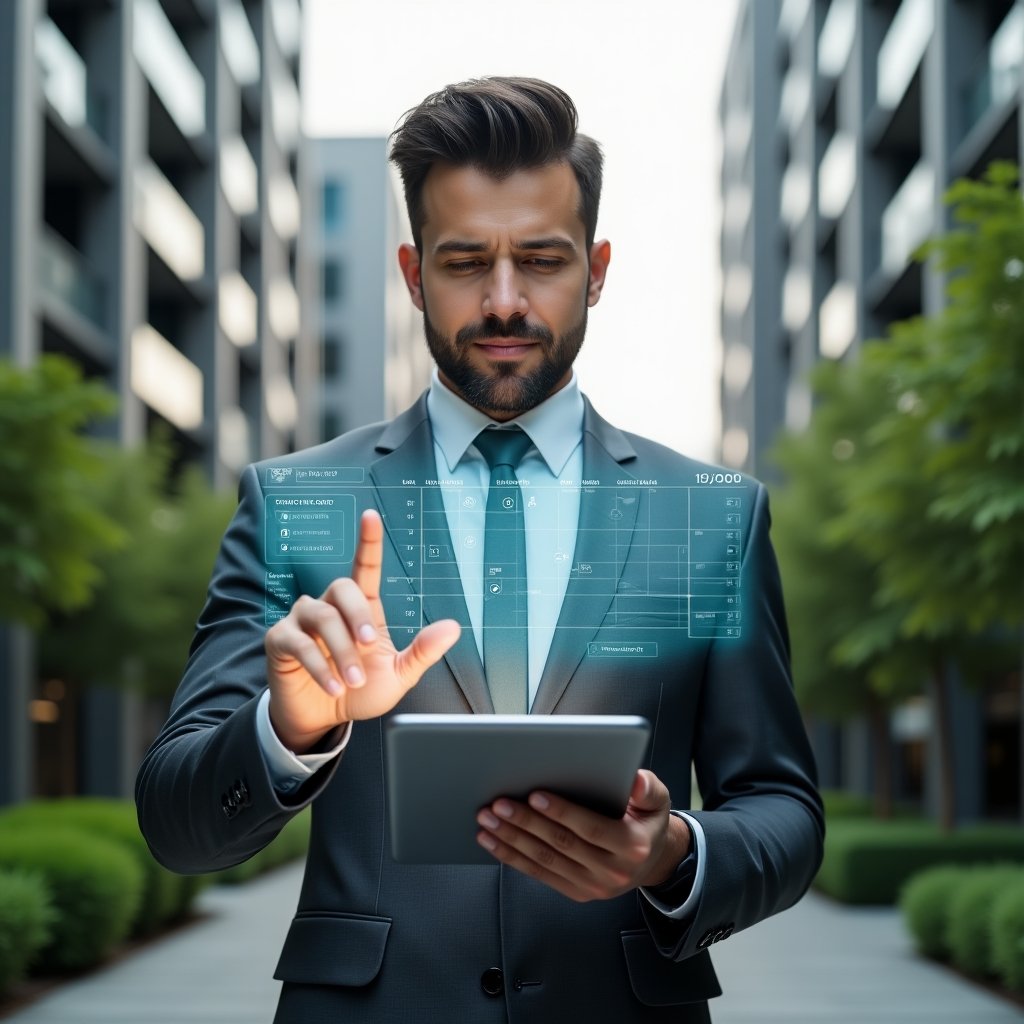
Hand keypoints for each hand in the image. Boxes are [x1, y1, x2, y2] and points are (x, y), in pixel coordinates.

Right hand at [264, 509, 460, 751]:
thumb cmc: (359, 690)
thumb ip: (423, 651)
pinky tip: (334, 686)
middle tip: (369, 644)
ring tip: (352, 680)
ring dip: (341, 650)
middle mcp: (331, 606)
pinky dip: (320, 667)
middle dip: (358, 615)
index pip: (365, 567)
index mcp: (362, 608)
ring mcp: (303, 621)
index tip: (371, 516)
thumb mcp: (398, 675)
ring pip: (321, 615)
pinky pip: (299, 643)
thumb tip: (453, 628)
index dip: (368, 542)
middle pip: (342, 587)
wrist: (324, 718)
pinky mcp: (281, 640)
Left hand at [475, 770, 689, 900]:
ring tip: (487, 819)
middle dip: (525, 823)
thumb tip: (633, 781)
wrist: (652, 860)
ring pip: (544, 860)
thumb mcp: (658, 800)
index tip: (535, 795)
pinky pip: (539, 874)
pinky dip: (512, 857)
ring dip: (511, 840)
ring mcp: (592, 886)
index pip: (590, 828)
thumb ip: (647, 788)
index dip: (562, 812)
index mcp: (632, 845)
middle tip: (498, 804)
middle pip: (561, 844)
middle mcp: (612, 871)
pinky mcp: (576, 892)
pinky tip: (493, 841)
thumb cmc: (647, 821)